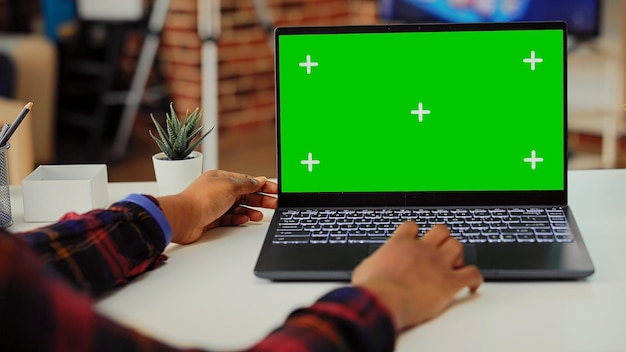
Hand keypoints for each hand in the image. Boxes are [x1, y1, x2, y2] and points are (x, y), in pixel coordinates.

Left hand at [157, 170, 277, 243]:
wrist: (184, 218)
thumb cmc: (202, 199)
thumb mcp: (230, 186)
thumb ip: (247, 184)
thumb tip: (259, 180)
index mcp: (221, 178)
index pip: (246, 181)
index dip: (261, 185)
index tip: (274, 190)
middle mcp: (217, 190)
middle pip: (244, 194)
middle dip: (260, 199)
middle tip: (274, 204)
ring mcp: (214, 205)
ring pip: (238, 207)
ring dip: (250, 211)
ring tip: (260, 215)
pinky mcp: (211, 219)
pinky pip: (229, 218)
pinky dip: (238, 219)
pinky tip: (245, 220)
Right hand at [351, 222, 482, 332]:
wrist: (385, 300)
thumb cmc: (373, 288)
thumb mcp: (364, 270)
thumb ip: (373, 263)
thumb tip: (370, 268)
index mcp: (400, 243)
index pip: (412, 226)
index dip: (415, 231)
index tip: (415, 238)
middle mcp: (422, 249)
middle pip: (440, 230)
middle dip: (441, 238)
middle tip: (438, 249)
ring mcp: (438, 263)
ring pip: (457, 245)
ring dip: (457, 254)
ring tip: (453, 265)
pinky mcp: (450, 282)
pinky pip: (472, 274)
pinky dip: (475, 279)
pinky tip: (473, 286)